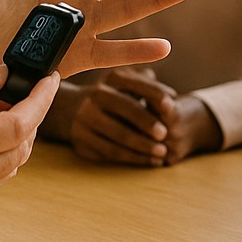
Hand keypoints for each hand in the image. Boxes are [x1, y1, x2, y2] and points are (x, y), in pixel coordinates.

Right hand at [69, 68, 218, 166]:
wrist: (70, 111)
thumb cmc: (111, 98)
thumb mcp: (125, 85)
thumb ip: (147, 87)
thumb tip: (170, 97)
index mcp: (109, 81)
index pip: (134, 85)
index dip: (153, 93)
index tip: (171, 103)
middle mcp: (94, 98)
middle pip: (123, 109)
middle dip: (146, 122)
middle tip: (165, 135)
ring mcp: (85, 120)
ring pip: (116, 136)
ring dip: (141, 146)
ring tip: (161, 153)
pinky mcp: (82, 141)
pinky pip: (110, 153)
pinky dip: (131, 158)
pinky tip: (147, 160)